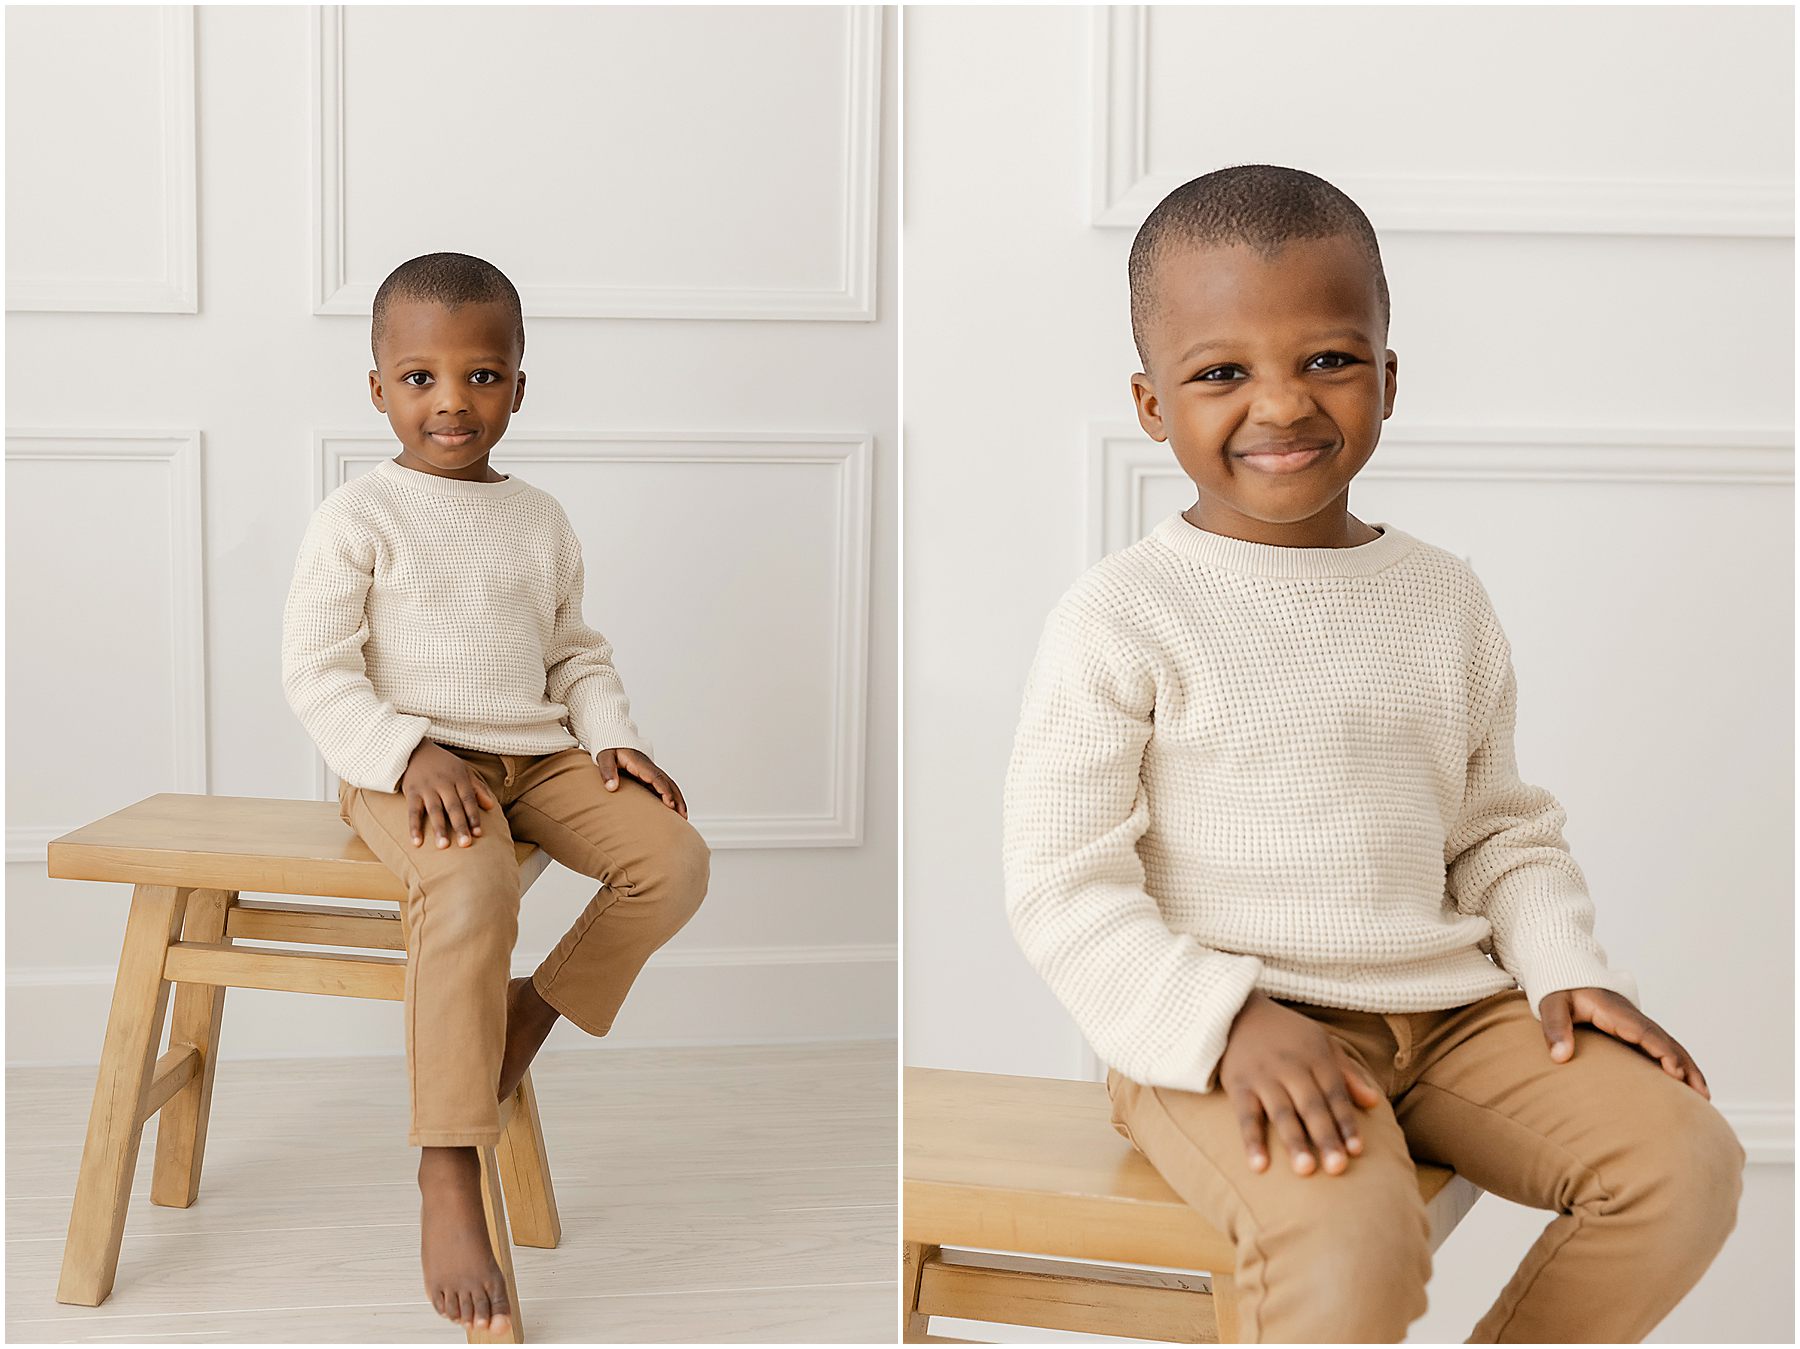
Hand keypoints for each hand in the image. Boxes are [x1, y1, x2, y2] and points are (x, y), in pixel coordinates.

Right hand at [398, 740, 496, 848]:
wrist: (414, 749)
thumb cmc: (443, 764)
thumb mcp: (463, 770)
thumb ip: (477, 788)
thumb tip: (491, 806)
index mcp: (459, 778)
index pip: (468, 799)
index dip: (474, 816)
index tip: (479, 834)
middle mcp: (443, 783)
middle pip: (453, 807)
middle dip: (460, 826)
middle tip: (465, 844)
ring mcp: (426, 787)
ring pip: (434, 810)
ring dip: (439, 828)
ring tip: (443, 846)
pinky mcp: (411, 791)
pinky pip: (413, 811)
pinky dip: (414, 827)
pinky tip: (417, 842)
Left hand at [595, 747, 687, 816]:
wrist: (611, 738)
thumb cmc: (608, 747)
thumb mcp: (604, 756)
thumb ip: (607, 771)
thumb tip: (612, 787)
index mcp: (640, 764)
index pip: (657, 778)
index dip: (665, 791)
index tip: (670, 804)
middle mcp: (648, 767)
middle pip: (669, 783)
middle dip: (678, 799)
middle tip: (683, 816)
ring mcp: (649, 771)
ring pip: (668, 785)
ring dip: (677, 799)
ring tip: (682, 817)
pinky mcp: (646, 775)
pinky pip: (661, 786)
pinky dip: (669, 796)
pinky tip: (670, 808)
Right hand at [1216, 990, 1384, 1177]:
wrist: (1236, 1010)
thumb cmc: (1285, 1033)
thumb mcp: (1321, 1042)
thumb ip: (1347, 1073)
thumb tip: (1375, 1103)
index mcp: (1315, 1058)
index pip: (1335, 1095)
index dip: (1346, 1123)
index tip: (1358, 1151)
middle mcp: (1291, 1067)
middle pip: (1312, 1107)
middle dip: (1326, 1137)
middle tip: (1338, 1168)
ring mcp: (1263, 1076)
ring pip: (1282, 1113)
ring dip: (1294, 1141)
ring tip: (1306, 1170)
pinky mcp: (1238, 1084)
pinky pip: (1245, 1116)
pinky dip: (1252, 1141)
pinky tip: (1259, 1166)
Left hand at [1539, 987, 1709, 1098]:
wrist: (1563, 971)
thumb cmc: (1558, 989)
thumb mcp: (1551, 1004)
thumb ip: (1554, 1028)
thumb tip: (1560, 1057)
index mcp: (1616, 1013)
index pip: (1646, 1034)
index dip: (1664, 1053)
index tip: (1676, 1074)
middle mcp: (1631, 1018)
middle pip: (1667, 1042)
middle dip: (1687, 1067)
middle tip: (1703, 1096)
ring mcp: (1634, 1024)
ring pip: (1668, 1046)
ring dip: (1688, 1068)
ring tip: (1704, 1097)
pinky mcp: (1632, 1030)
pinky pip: (1659, 1047)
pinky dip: (1676, 1063)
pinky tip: (1682, 1082)